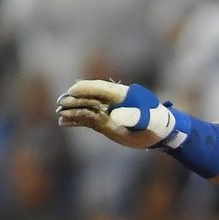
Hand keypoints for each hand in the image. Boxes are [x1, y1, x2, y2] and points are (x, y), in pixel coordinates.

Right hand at [56, 79, 177, 149]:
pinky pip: (86, 118)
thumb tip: (114, 114)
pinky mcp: (102, 121)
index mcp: (122, 95)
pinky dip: (75, 119)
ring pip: (85, 107)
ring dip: (72, 109)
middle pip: (89, 97)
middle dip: (75, 99)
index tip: (73, 91)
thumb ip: (134, 116)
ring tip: (59, 114)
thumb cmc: (155, 123)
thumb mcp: (148, 120)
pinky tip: (63, 121)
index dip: (86, 88)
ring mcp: (105, 110)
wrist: (159, 131)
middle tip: (61, 103)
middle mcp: (111, 101)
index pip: (101, 88)